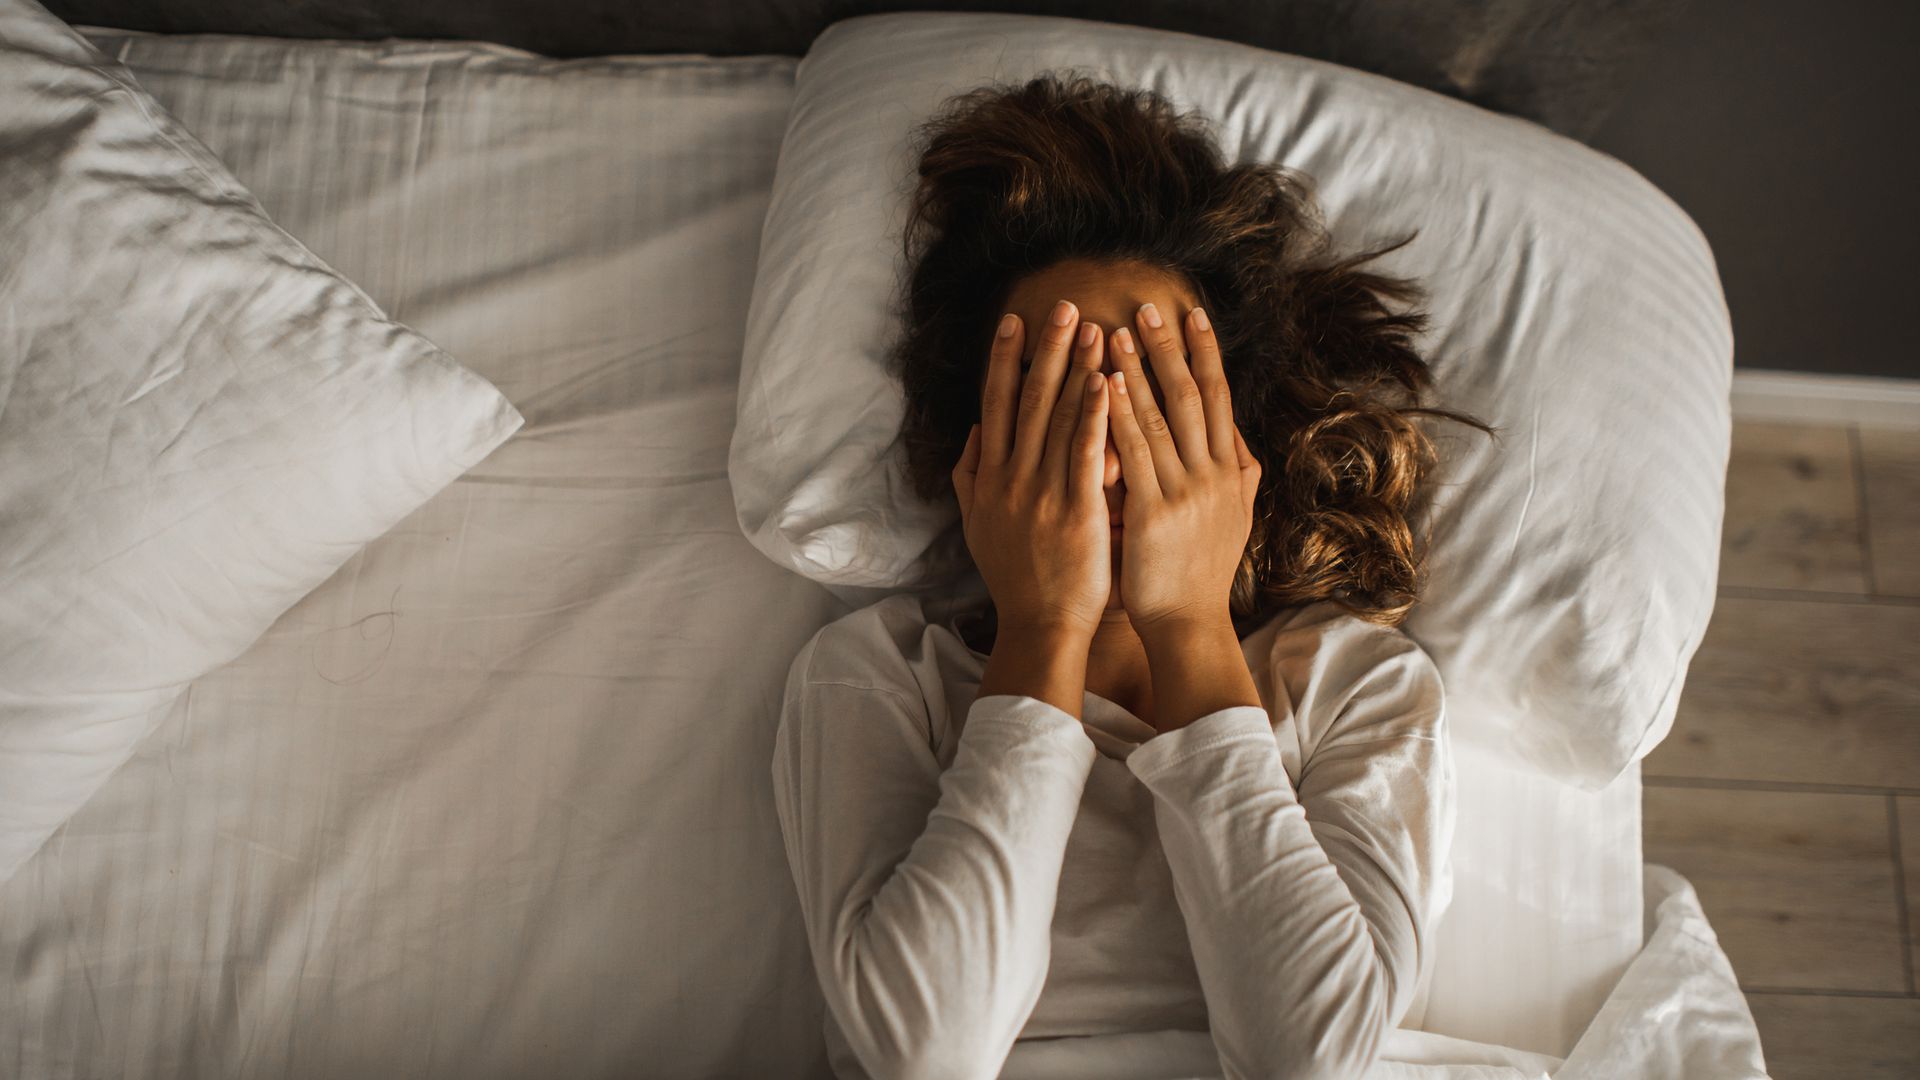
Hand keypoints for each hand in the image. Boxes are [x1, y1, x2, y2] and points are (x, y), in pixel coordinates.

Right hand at [953, 300, 1113, 639]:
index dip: (1004, 360)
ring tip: (1094, 329)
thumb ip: (971, 477)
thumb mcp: (978, 525)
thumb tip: (974, 434)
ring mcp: (1043, 493)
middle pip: (1027, 400)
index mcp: (990, 478)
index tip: (1015, 321)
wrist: (1039, 625)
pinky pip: (1086, 454)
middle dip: (1046, 350)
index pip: (996, 405)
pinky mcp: (1077, 511)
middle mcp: (1012, 478)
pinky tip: (1107, 382)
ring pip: (1058, 419)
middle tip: (1063, 306)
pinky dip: (1095, 415)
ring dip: (1077, 369)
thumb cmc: (1015, 578)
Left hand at [1106, 304, 1261, 640]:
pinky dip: (1121, 416)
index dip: (1206, 354)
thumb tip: (1240, 438)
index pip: (1218, 398)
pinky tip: (1105, 385)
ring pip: (1162, 417)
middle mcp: (1213, 474)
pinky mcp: (1155, 513)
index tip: (1193, 314)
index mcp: (1229, 471)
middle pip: (1192, 395)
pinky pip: (1136, 454)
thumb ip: (1239, 475)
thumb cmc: (1202, 573)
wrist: (1189, 624)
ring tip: (1115, 331)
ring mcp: (1186, 492)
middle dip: (1170, 348)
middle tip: (1149, 306)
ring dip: (1138, 370)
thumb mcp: (1235, 519)